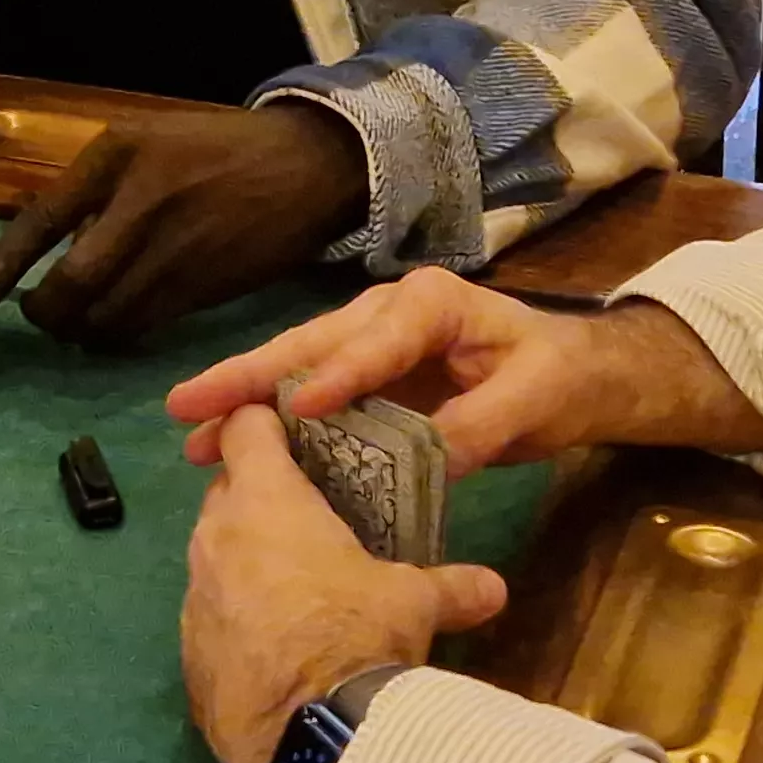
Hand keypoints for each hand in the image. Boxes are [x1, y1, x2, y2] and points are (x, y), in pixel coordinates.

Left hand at [0, 106, 369, 349]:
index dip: (1, 266)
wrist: (305, 166)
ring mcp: (175, 250)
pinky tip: (116, 325)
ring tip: (76, 323)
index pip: (42, 219)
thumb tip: (59, 249)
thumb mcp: (150, 142)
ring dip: (80, 329)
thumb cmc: (217, 150)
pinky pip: (143, 326)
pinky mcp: (204, 288)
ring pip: (106, 314)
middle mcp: (141, 203)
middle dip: (45, 313)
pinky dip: (118, 334)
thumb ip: (102, 189)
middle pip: (73, 283)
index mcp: (118, 155)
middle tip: (38, 316)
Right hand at [168, 271, 762, 472]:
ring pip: (298, 366)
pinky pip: (311, 393)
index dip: (339, 374)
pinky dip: (270, 416)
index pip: (376, 340)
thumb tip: (426, 458)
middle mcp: (387, 312)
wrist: (572, 376)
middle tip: (189, 405)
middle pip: (311, 344)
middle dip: (250, 377)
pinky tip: (231, 442)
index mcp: (429, 304)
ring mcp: (370, 342)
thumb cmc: (555, 378)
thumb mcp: (530, 401)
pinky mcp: (365, 376)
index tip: (302, 406)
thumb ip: (478, 425)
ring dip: (245, 398)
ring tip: (191, 431)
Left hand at [181, 406, 507, 762]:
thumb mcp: (415, 603)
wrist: (306, 733)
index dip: (263, 422)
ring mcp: (194, 592)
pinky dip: (237, 616)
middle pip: (228, 488)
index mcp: (266, 499)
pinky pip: (211, 612)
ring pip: (214, 552)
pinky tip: (275, 643)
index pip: (244, 426)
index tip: (288, 431)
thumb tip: (494, 587)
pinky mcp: (188, 648)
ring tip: (297, 585)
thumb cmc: (356, 634)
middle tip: (309, 516)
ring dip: (246, 557)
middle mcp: (216, 534)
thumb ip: (453, 586)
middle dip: (260, 493)